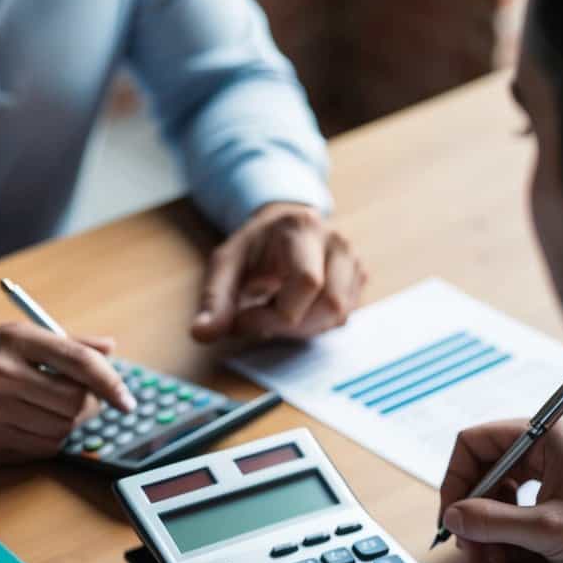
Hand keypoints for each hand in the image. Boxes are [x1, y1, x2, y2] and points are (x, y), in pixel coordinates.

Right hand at [0, 323, 135, 466]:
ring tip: (50, 410)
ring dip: (68, 424)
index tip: (127, 400)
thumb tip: (110, 349)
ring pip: (61, 431)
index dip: (110, 382)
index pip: (77, 362)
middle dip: (88, 405)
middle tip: (83, 401)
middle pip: (73, 403)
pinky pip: (40, 450)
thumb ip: (67, 344)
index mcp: (13, 341)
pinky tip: (31, 424)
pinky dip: (48, 440)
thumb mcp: (17, 337)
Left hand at [191, 203, 364, 342]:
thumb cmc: (254, 247)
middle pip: (331, 304)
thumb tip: (202, 333)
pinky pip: (342, 319)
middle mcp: (338, 243)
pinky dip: (314, 326)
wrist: (283, 228)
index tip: (243, 321)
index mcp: (304, 228)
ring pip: (340, 316)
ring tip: (275, 313)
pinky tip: (294, 311)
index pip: (307, 282)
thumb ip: (215, 300)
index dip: (274, 315)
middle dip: (290, 326)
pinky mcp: (359, 281)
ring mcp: (354, 262)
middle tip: (259, 322)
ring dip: (302, 329)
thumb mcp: (226, 265)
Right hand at [439, 419, 562, 562]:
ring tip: (491, 558)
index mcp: (544, 436)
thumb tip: (452, 518)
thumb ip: (494, 522)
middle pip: (481, 471)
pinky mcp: (551, 496)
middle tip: (469, 546)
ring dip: (485, 528)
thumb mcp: (548, 530)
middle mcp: (543, 448)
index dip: (456, 479)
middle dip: (471, 511)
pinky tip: (507, 558)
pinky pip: (511, 509)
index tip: (452, 516)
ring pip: (493, 494)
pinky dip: (502, 534)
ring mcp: (548, 472)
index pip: (474, 442)